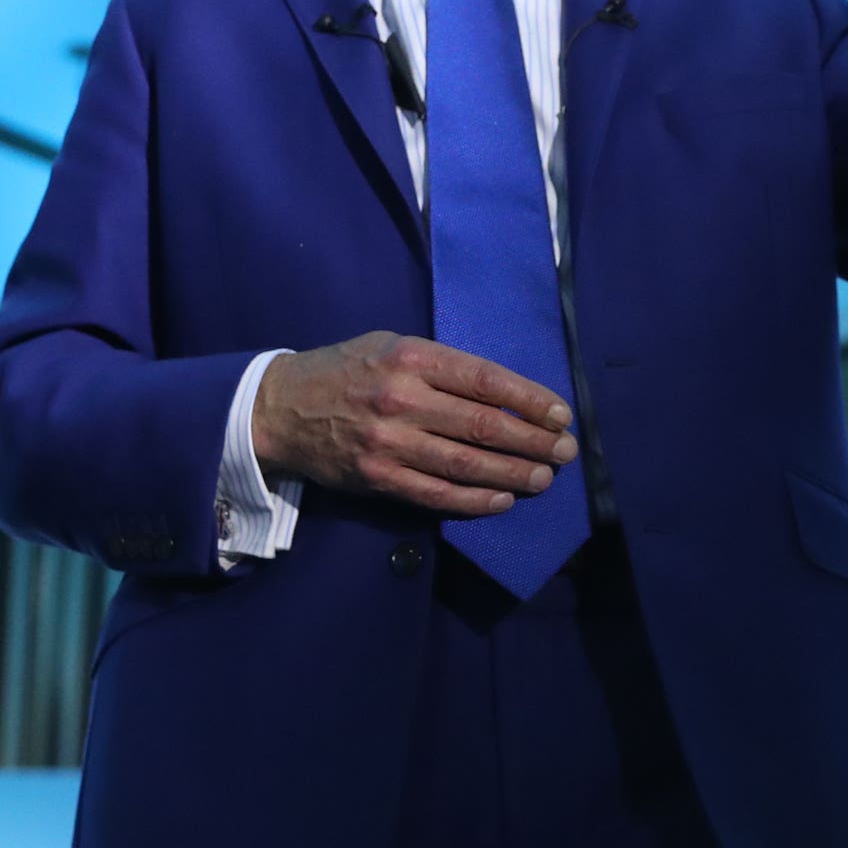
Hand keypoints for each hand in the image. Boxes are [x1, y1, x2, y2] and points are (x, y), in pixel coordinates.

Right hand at [254, 332, 577, 517]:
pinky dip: (475, 501)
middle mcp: (403, 399)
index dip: (530, 400)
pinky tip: (501, 501)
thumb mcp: (392, 346)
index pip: (486, 380)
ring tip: (542, 479)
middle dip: (533, 443)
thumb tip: (504, 394)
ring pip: (466, 465)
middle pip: (484, 426)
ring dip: (513, 475)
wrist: (281, 408)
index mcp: (412, 359)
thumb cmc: (346, 370)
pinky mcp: (379, 478)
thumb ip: (442, 366)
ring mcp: (390, 443)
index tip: (561, 415)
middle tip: (565, 453)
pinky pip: (437, 495)